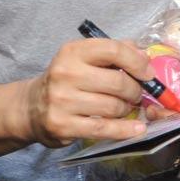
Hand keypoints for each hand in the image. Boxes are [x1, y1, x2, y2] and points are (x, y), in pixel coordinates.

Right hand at [24, 39, 151, 147]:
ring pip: (113, 106)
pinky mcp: (64, 125)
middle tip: (136, 94)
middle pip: (117, 82)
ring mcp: (63, 100)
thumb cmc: (65, 80)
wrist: (32, 107)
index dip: (136, 62)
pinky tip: (137, 129)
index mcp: (72, 51)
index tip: (148, 73)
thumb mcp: (82, 58)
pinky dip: (126, 130)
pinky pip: (105, 129)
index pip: (113, 50)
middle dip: (135, 90)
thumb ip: (112, 52)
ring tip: (125, 107)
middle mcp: (66, 73)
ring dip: (127, 109)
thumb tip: (144, 55)